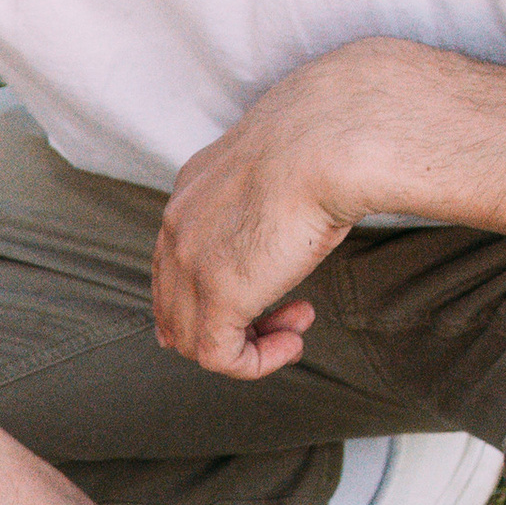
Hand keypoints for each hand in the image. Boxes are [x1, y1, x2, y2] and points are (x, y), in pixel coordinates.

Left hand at [153, 45, 403, 378]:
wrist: (332, 142)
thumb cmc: (326, 144)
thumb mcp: (283, 169)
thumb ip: (269, 198)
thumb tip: (292, 217)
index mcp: (191, 192)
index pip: (174, 263)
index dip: (208, 297)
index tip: (264, 299)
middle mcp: (178, 225)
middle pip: (176, 305)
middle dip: (231, 322)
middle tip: (290, 315)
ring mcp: (190, 262)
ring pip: (193, 337)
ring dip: (249, 343)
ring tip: (296, 329)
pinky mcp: (217, 294)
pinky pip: (219, 357)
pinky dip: (255, 362)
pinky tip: (293, 344)